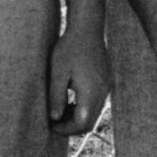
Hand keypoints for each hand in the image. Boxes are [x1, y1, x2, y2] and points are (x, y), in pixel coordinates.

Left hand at [49, 22, 110, 137]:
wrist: (87, 27)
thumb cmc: (69, 48)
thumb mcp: (57, 72)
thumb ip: (56, 96)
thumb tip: (55, 118)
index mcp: (91, 92)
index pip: (82, 123)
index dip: (66, 129)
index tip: (50, 124)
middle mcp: (102, 92)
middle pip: (89, 121)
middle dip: (71, 125)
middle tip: (53, 120)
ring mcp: (106, 86)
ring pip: (93, 113)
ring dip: (77, 116)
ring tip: (59, 108)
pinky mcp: (106, 81)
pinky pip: (96, 102)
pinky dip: (83, 106)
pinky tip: (70, 97)